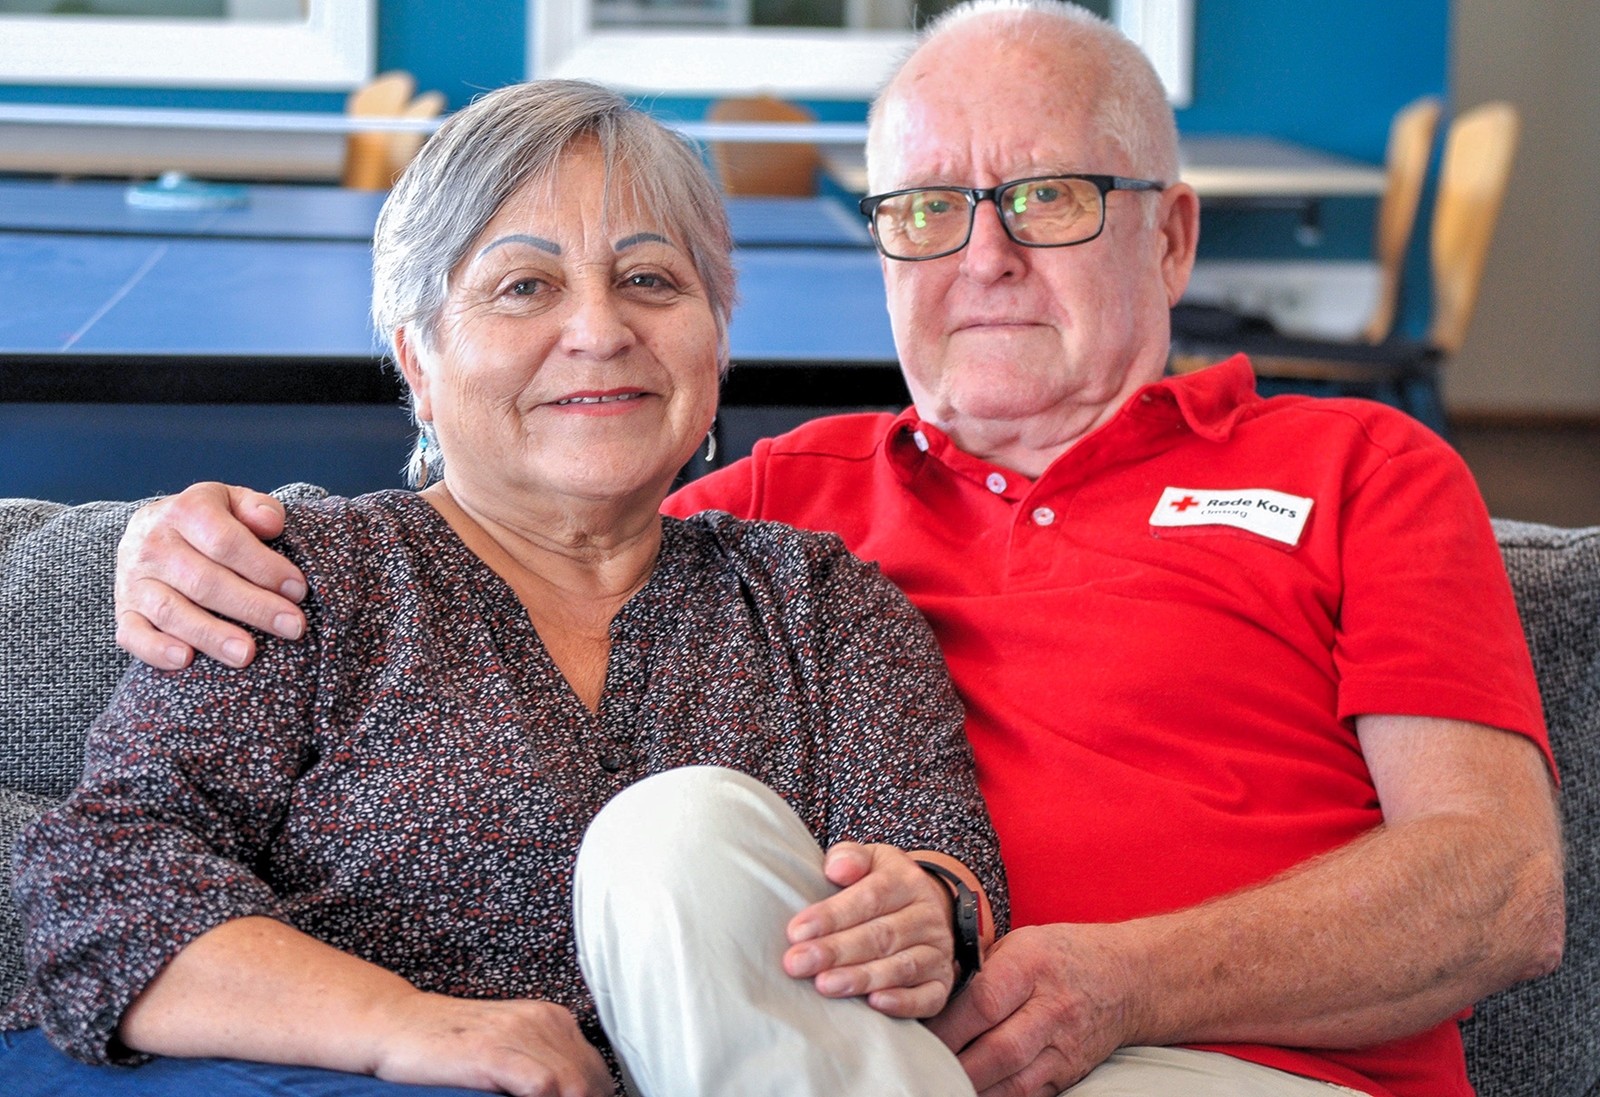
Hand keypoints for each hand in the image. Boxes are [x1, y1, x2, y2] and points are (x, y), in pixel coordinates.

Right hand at [115, 482, 308, 669]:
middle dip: (254, 606)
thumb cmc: (210, 523)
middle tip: (292, 626)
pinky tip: (186, 660)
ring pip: (172, 611)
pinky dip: (156, 649)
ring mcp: (134, 580)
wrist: (153, 532)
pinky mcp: (125, 612)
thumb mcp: (234, 502)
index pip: (226, 541)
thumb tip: (272, 524)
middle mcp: (153, 544)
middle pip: (204, 581)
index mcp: (184, 511)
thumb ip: (257, 508)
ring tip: (248, 654)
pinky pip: (133, 634)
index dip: (264, 567)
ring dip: (212, 635)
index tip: (298, 590)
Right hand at [368, 992, 611, 1096]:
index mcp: (552, 1019)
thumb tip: (572, 1093)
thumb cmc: (448, 1045)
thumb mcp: (507, 1048)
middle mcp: (543, 1021)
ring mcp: (520, 1035)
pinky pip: (543, 1085)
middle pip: (591, 1080)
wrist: (397, 1024)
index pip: (596, 1070)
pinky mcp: (495, 1052)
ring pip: (574, 1084)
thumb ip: (540, 1067)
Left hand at [783, 842, 956, 1017]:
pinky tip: (874, 1004)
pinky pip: (928, 997)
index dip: (832, 916)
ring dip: (861, 978)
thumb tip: (836, 869)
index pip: (869, 898)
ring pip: (901, 967)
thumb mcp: (868, 861)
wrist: (923, 910)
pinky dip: (904, 1002)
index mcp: (906, 882)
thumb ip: (849, 858)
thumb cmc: (880, 886)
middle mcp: (927, 916)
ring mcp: (937, 951)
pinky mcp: (941, 983)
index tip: (796, 932)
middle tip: (798, 963)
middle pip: (881, 936)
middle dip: (836, 951)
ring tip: (824, 985)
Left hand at [926, 924, 1129, 1096]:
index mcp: (1032, 965)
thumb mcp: (1020, 942)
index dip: (945, 1026)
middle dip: (953, 1064)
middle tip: (920, 1067)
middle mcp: (1052, 1008)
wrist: (1126, 977)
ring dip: (972, 1088)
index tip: (915, 1035)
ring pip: (1014, 1082)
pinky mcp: (1071, 1074)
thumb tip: (932, 992)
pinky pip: (1030, 1096)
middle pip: (998, 1050)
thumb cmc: (1061, 955)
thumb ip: (979, 968)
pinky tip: (972, 1092)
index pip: (982, 1002)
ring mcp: (1066, 1046)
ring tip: (939, 1084)